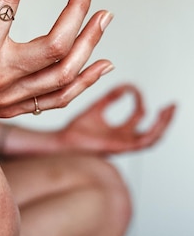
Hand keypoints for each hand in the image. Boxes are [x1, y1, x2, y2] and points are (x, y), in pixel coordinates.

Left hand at [52, 84, 175, 153]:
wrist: (62, 142)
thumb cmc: (74, 130)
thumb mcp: (96, 108)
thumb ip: (109, 98)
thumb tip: (122, 86)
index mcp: (118, 132)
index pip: (138, 116)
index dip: (138, 99)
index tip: (132, 87)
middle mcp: (124, 140)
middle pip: (152, 130)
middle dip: (164, 118)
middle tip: (172, 104)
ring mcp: (124, 146)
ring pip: (153, 138)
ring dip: (163, 124)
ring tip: (169, 109)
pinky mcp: (121, 149)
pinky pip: (143, 142)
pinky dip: (150, 128)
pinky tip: (150, 114)